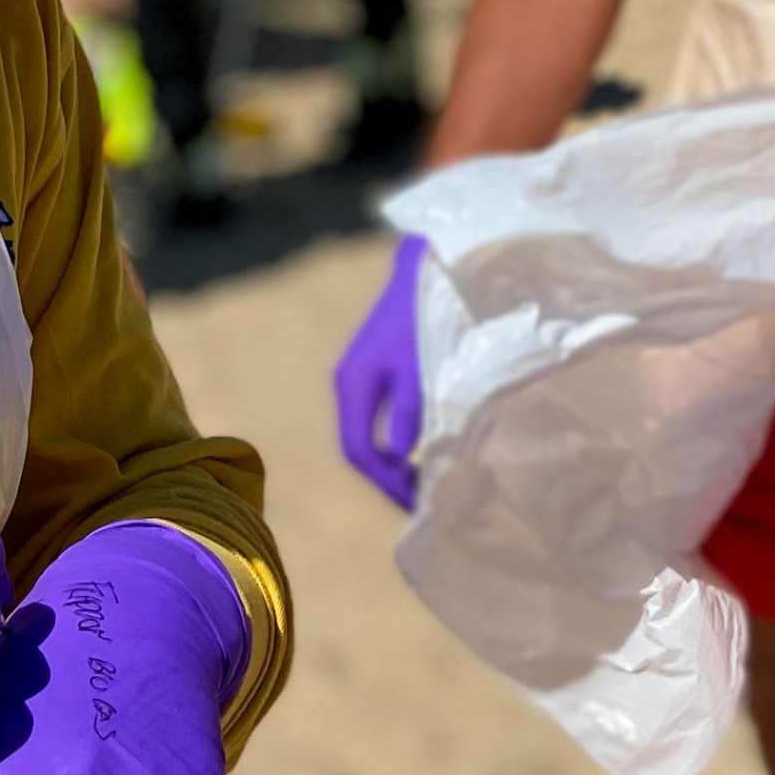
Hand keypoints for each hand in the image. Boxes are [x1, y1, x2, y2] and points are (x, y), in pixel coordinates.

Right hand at [329, 235, 426, 509]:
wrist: (424, 271)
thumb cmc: (426, 315)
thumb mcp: (420, 364)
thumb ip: (410, 409)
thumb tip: (401, 457)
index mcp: (353, 384)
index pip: (358, 449)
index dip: (385, 481)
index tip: (416, 502)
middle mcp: (349, 385)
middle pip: (358, 448)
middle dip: (387, 479)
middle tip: (421, 503)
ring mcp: (359, 380)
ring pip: (367, 436)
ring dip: (392, 464)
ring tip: (423, 485)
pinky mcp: (374, 375)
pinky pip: (376, 422)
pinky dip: (395, 445)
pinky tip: (420, 454)